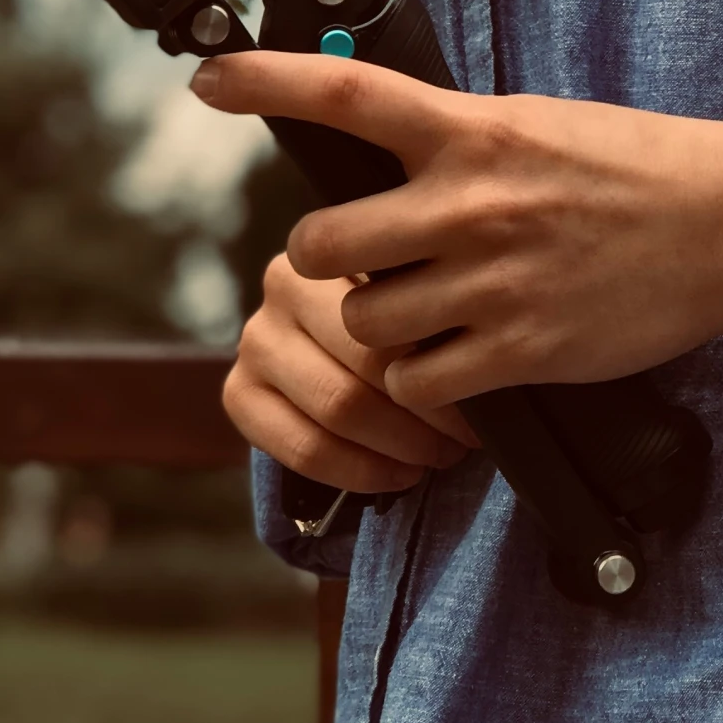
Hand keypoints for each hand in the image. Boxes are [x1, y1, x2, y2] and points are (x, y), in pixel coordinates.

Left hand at [194, 53, 722, 414]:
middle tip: (366, 262)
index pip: (346, 93)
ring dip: (381, 326)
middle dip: (328, 260)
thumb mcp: (542, 125)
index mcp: (475, 133)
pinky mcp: (520, 350)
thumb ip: (461, 140)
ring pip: (365, 321)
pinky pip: (416, 383)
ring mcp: (491, 282)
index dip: (264, 80)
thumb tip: (390, 154)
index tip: (207, 78)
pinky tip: (457, 364)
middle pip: (321, 243)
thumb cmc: (642, 167)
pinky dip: (422, 383)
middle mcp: (470, 204)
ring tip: (431, 316)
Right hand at [223, 253, 478, 491]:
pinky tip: (399, 474)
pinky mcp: (238, 393)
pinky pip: (302, 449)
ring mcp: (254, 340)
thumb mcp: (423, 284)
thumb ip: (438, 299)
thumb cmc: (406, 311)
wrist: (340, 337)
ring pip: (337, 409)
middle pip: (367, 363)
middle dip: (428, 410)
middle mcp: (283, 285)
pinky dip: (360, 471)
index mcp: (336, 248)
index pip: (392, 310)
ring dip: (400, 444)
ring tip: (441, 454)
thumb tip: (484, 344)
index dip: (442, 356)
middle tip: (468, 435)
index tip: (480, 384)